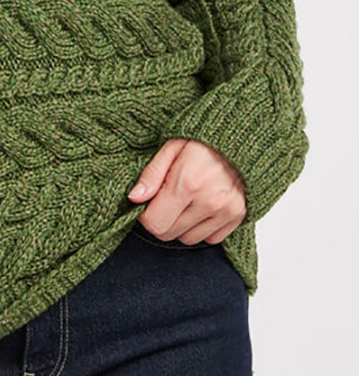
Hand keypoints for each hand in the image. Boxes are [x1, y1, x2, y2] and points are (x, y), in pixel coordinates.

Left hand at [127, 138, 246, 243]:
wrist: (242, 135)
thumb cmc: (204, 138)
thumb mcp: (171, 146)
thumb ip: (151, 174)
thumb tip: (134, 198)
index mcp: (187, 183)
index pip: (154, 223)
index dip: (145, 214)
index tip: (149, 201)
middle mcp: (209, 201)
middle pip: (169, 234)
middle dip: (161, 219)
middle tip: (166, 198)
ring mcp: (226, 211)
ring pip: (188, 239)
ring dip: (181, 225)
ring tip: (186, 199)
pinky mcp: (239, 216)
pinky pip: (211, 239)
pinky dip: (202, 228)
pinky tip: (202, 205)